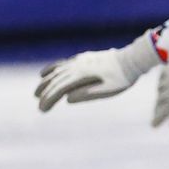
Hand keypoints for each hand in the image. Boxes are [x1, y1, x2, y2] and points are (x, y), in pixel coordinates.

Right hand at [35, 30, 159, 111]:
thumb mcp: (109, 90)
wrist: (131, 60)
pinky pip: (62, 64)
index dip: (49, 99)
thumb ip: (88, 94)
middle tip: (40, 107)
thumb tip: (68, 99)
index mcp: (82, 75)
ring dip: (45, 82)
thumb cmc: (122, 79)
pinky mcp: (82, 59)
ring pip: (56, 72)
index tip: (42, 110)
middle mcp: (77, 66)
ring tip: (36, 92)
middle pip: (55, 81)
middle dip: (45, 94)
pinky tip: (45, 73)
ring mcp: (79, 61)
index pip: (60, 89)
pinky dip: (51, 69)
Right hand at [153, 48, 168, 127]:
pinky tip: (166, 86)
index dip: (157, 120)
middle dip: (158, 110)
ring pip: (160, 89)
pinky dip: (163, 83)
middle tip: (159, 116)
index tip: (154, 125)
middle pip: (159, 102)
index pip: (161, 114)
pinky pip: (162, 77)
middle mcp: (168, 89)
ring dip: (161, 96)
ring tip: (163, 102)